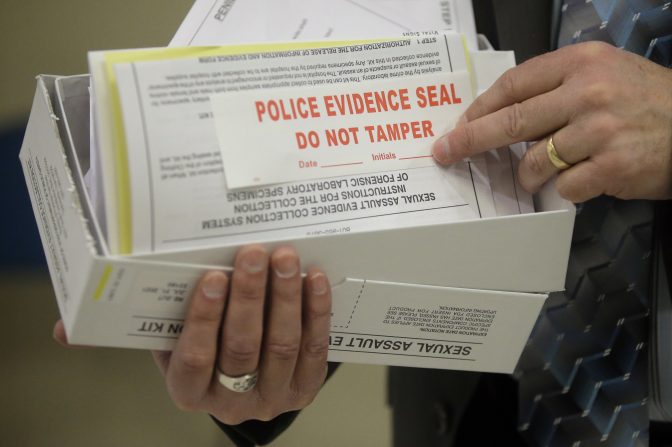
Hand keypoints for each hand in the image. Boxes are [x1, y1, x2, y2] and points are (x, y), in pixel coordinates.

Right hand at [152, 245, 331, 424]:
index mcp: (189, 391)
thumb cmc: (210, 346)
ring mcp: (271, 398)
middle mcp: (230, 403)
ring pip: (281, 345)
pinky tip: (315, 280)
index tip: (214, 277)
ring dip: (285, 296)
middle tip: (254, 255)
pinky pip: (313, 348)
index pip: (195, 357)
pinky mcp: (305, 389)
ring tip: (285, 259)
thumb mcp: (183, 338)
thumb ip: (185, 312)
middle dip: (249, 296)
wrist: (247, 380)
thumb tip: (200, 266)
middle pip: (242, 347)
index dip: (204, 317)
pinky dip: (316, 310)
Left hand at [432, 41, 671, 202]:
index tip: (459, 124)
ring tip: (533, 176)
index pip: (514, 85)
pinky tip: (576, 180)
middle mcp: (588, 92)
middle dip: (470, 140)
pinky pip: (563, 186)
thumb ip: (556, 87)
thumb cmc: (647, 100)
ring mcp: (599, 130)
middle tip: (446, 152)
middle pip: (510, 121)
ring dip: (524, 175)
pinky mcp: (611, 166)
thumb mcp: (604, 73)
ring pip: (533, 161)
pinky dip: (561, 189)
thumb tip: (503, 114)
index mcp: (581, 63)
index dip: (480, 108)